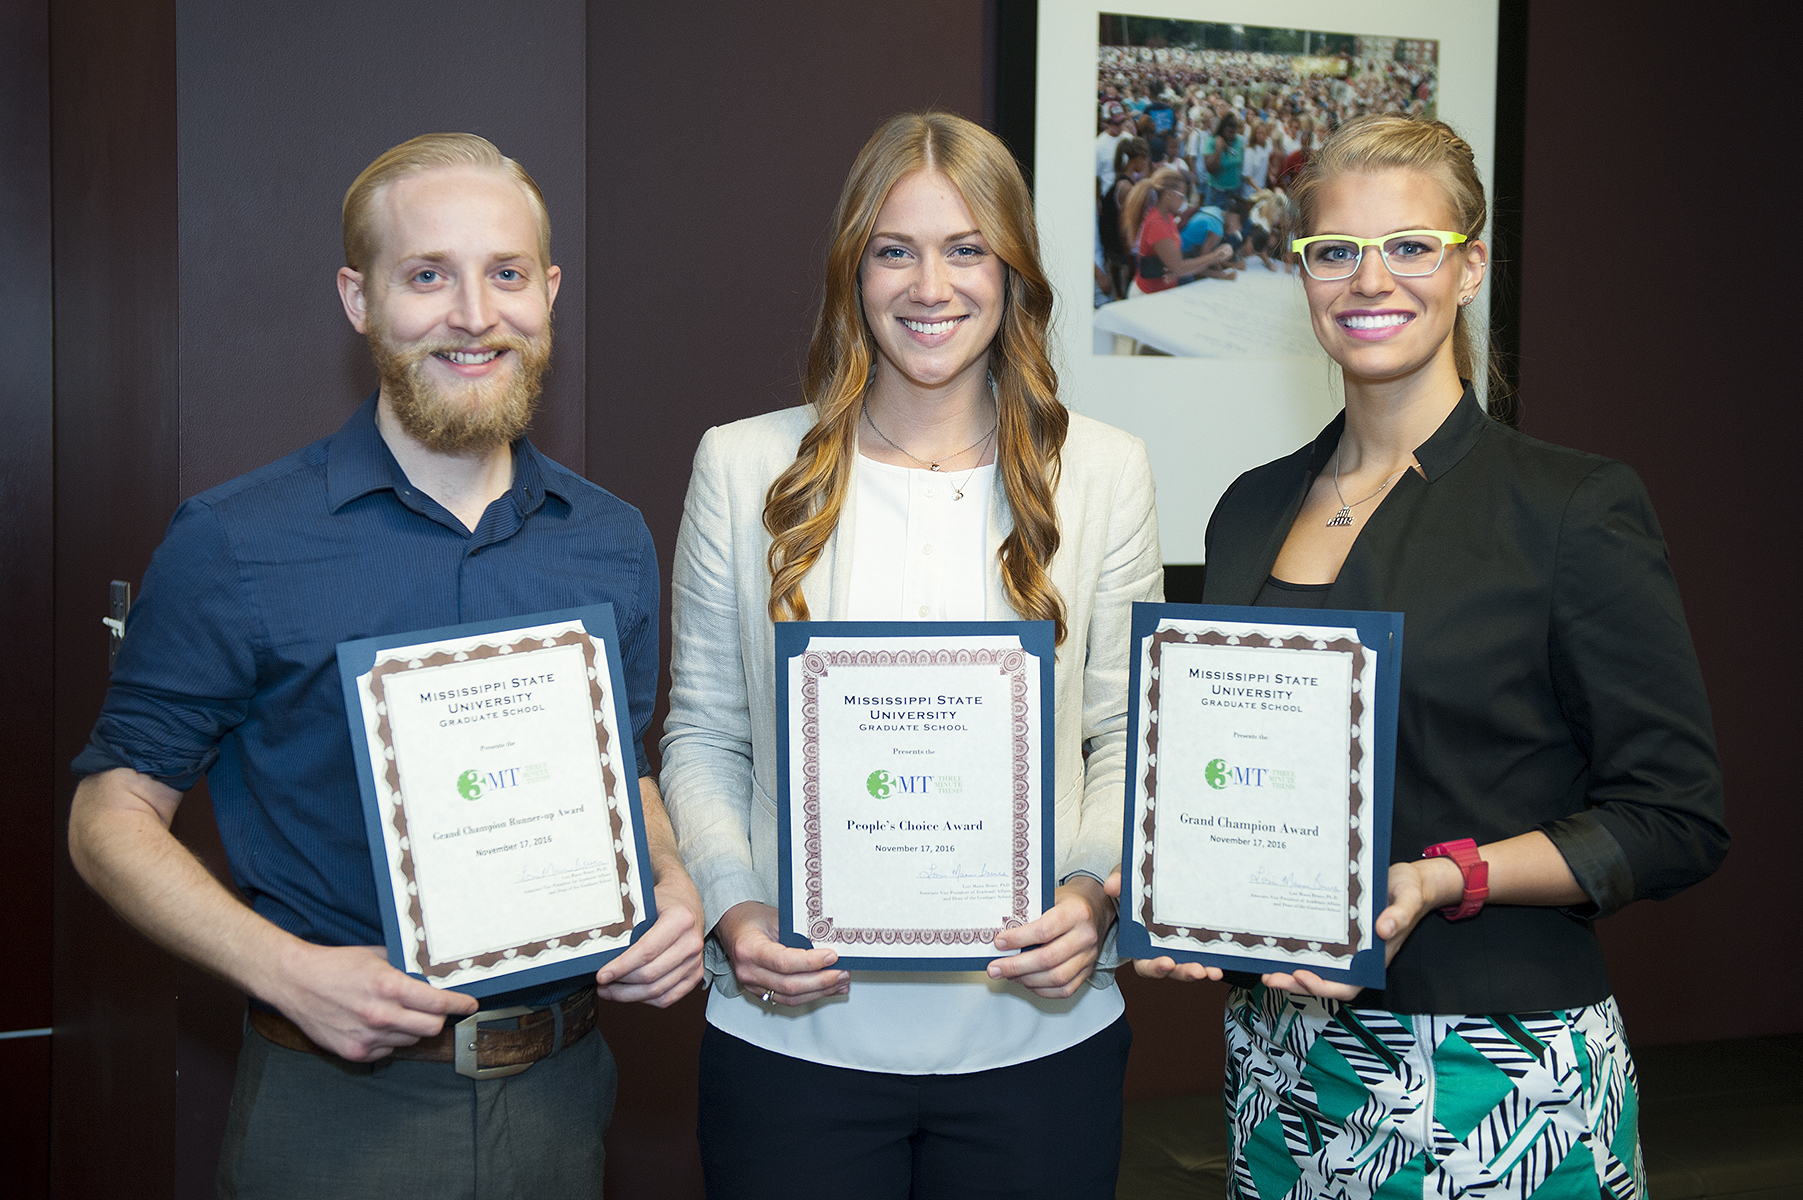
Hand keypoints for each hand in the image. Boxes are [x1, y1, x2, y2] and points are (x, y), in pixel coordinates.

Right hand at [265, 942, 477, 1061]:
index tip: (470, 1005)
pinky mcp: (355, 1052)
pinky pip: (388, 1050)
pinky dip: (390, 1039)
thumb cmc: (336, 965)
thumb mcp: (377, 956)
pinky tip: (377, 1024)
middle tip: (435, 1009)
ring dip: (412, 1029)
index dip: (460, 1004)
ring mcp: (367, 1037)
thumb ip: (405, 967)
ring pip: (411, 1040)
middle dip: (439, 1018)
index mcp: (389, 987)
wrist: (295, 982)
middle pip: (432, 1029)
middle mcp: (381, 1015)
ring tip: (396, 1012)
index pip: (439, 1003)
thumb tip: (433, 973)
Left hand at [594, 864, 704, 1007]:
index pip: (646, 951)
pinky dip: (647, 1000)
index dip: (621, 967)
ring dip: (630, 995)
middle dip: (621, 984)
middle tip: (602, 984)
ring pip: (658, 990)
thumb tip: (600, 951)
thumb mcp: (645, 904)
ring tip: (611, 991)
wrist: (687, 902)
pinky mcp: (695, 974)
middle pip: (650, 974)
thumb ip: (629, 926)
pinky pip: (669, 998)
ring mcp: (695, 961)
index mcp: (680, 920)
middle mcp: (691, 942)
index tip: (601, 975)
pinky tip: (632, 994)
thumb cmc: (663, 902)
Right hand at [715, 901, 847, 1005]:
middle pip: (789, 985)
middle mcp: (748, 971)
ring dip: (819, 992)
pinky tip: (828, 989)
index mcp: (749, 949)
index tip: (832, 956)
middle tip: (842, 972)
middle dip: (821, 981)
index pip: (783, 962)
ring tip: (841, 982)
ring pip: (790, 997)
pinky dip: (810, 995)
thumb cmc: (754, 919)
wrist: (733, 927)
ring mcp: (752, 985)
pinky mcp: (760, 992)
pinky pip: (787, 999)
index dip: (810, 962)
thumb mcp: (776, 918)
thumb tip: (830, 943)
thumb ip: (799, 932)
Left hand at [988, 876, 1115, 998]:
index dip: (1018, 939)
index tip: (999, 943)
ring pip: (1056, 977)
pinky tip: (1026, 981)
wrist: (1095, 907)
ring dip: (1026, 980)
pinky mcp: (1088, 971)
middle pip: (1048, 958)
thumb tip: (1002, 938)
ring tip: (1007, 975)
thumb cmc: (1068, 903)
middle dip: (1016, 966)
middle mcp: (1085, 936)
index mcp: (1076, 913)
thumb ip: (1030, 916)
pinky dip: (1042, 989)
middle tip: (995, 968)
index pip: (1044, 930)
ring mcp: (1089, 956)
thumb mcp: (1050, 898)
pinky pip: (1065, 989)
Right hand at [1102, 868, 1224, 982]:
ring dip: (1202, 969)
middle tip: (1197, 969)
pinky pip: (1205, 952)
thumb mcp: (1126, 879)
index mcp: (1140, 941)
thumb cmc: (1136, 884)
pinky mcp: (1196, 937)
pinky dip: (1215, 957)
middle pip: (1171, 969)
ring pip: (1190, 964)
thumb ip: (1119, 880)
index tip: (1166, 963)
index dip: (1154, 967)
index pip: (1144, 963)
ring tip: (1213, 970)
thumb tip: (1113, 885)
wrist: (1151, 879)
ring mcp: (1180, 944)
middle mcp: (1161, 948)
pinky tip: (1225, 958)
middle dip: (1184, 971)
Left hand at [1260, 857, 1459, 1000]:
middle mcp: (1356, 956)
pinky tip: (1276, 940)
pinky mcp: (1335, 930)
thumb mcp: (1409, 899)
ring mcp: (1344, 945)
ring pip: (1314, 965)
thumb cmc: (1410, 891)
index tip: (1302, 976)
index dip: (1324, 986)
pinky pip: (1314, 944)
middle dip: (1296, 983)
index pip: (1348, 985)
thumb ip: (1400, 915)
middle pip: (1324, 979)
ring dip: (1290, 969)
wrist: (1407, 878)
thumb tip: (1383, 930)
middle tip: (1270, 978)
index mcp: (1374, 958)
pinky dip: (1296, 947)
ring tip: (1265, 965)